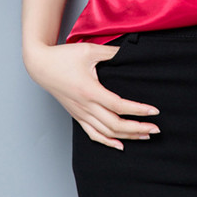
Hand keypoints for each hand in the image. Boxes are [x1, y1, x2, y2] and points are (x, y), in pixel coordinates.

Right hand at [24, 42, 160, 149]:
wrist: (41, 66)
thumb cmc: (64, 56)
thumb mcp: (90, 50)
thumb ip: (112, 52)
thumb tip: (130, 52)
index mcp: (91, 91)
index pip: (119, 106)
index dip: (138, 110)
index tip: (154, 111)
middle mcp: (86, 106)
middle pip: (115, 124)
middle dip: (137, 128)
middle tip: (156, 128)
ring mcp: (80, 113)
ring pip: (106, 132)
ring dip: (127, 136)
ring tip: (144, 135)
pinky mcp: (77, 115)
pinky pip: (93, 134)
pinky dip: (107, 142)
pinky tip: (120, 145)